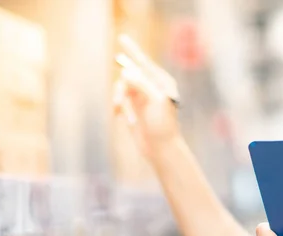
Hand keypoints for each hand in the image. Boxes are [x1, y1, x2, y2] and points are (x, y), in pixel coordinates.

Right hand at [113, 34, 180, 159]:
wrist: (161, 149)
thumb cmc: (163, 125)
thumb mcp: (154, 101)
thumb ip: (141, 84)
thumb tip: (126, 72)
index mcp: (161, 82)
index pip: (144, 62)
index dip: (132, 50)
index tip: (122, 38)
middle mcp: (150, 87)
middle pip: (128, 75)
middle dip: (122, 88)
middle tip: (119, 102)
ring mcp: (141, 98)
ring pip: (121, 88)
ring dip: (119, 100)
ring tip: (121, 114)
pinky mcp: (132, 109)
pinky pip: (120, 101)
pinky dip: (119, 108)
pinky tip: (122, 118)